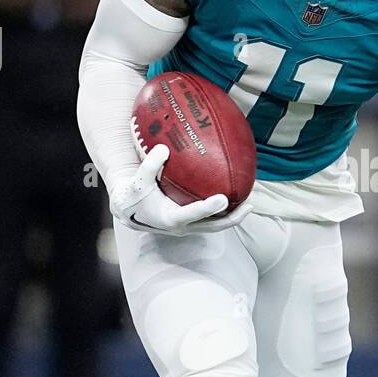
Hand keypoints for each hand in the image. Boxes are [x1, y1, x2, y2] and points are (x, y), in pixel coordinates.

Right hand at [109, 144, 251, 233]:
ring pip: (215, 226)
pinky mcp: (190, 224)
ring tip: (249, 203)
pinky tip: (234, 198)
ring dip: (232, 217)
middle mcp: (183, 227)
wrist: (127, 211)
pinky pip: (211, 220)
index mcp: (170, 218)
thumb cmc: (134, 194)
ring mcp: (188, 228)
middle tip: (249, 205)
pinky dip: (223, 213)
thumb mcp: (138, 180)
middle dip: (232, 218)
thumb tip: (164, 148)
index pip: (193, 214)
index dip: (208, 208)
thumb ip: (150, 165)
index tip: (223, 199)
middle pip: (213, 226)